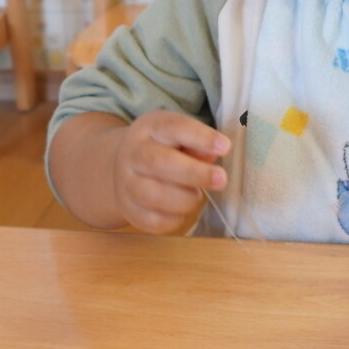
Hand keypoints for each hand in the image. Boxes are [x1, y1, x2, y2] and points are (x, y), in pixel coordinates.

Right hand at [111, 109, 228, 234]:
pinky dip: (174, 219)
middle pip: (158, 162)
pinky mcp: (130, 210)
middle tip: (221, 179)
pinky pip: (152, 220)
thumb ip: (197, 144)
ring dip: (183, 199)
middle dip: (193, 173)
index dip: (200, 137)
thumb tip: (214, 154)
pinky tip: (184, 210)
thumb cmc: (162, 147)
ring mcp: (127, 183)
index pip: (173, 127)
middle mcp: (133, 153)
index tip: (225, 147)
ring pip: (152, 195)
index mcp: (150, 128)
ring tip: (198, 195)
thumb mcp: (179, 135)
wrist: (123, 165)